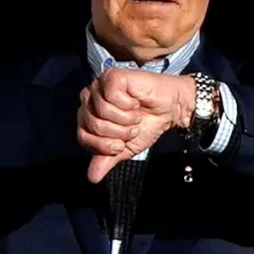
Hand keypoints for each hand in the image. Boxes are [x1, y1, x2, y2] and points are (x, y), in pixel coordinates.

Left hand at [77, 68, 195, 182]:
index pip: (82, 136)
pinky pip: (112, 96)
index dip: (103, 145)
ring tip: (136, 115)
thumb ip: (107, 159)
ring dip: (125, 119)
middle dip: (117, 132)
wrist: (171, 111)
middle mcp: (90, 98)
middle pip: (91, 124)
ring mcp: (100, 85)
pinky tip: (135, 102)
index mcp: (89, 116)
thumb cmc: (147, 124)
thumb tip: (92, 178)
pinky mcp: (112, 76)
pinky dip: (127, 105)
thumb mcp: (126, 148)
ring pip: (102, 110)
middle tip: (132, 128)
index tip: (121, 144)